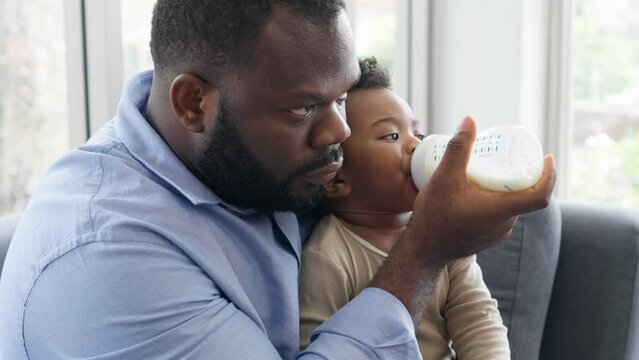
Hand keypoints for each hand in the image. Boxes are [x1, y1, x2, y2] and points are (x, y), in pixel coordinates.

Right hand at [408, 116, 555, 264]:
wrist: (423, 250)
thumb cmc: (434, 216)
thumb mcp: (444, 177)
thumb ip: (458, 149)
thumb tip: (470, 120)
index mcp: (501, 210)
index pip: (541, 195)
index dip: (549, 175)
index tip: (546, 159)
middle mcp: (504, 224)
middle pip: (525, 197)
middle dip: (522, 176)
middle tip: (509, 158)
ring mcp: (497, 234)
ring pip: (512, 207)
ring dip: (507, 190)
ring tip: (491, 173)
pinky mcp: (488, 239)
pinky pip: (501, 217)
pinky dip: (497, 202)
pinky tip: (480, 194)